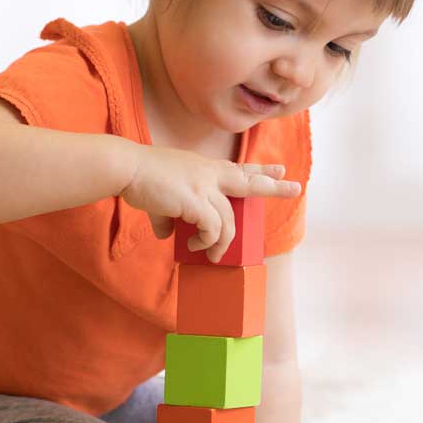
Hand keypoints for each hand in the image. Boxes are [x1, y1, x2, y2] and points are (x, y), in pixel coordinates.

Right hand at [119, 145, 299, 262]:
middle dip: (274, 186)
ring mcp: (204, 187)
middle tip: (296, 188)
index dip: (261, 171)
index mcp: (205, 168)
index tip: (279, 170)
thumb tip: (165, 233)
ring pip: (229, 222)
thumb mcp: (163, 193)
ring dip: (222, 244)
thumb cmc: (141, 177)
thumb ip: (167, 214)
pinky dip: (207, 242)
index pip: (240, 168)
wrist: (126, 167)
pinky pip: (212, 229)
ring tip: (213, 255)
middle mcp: (210, 175)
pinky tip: (194, 247)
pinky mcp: (195, 202)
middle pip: (250, 182)